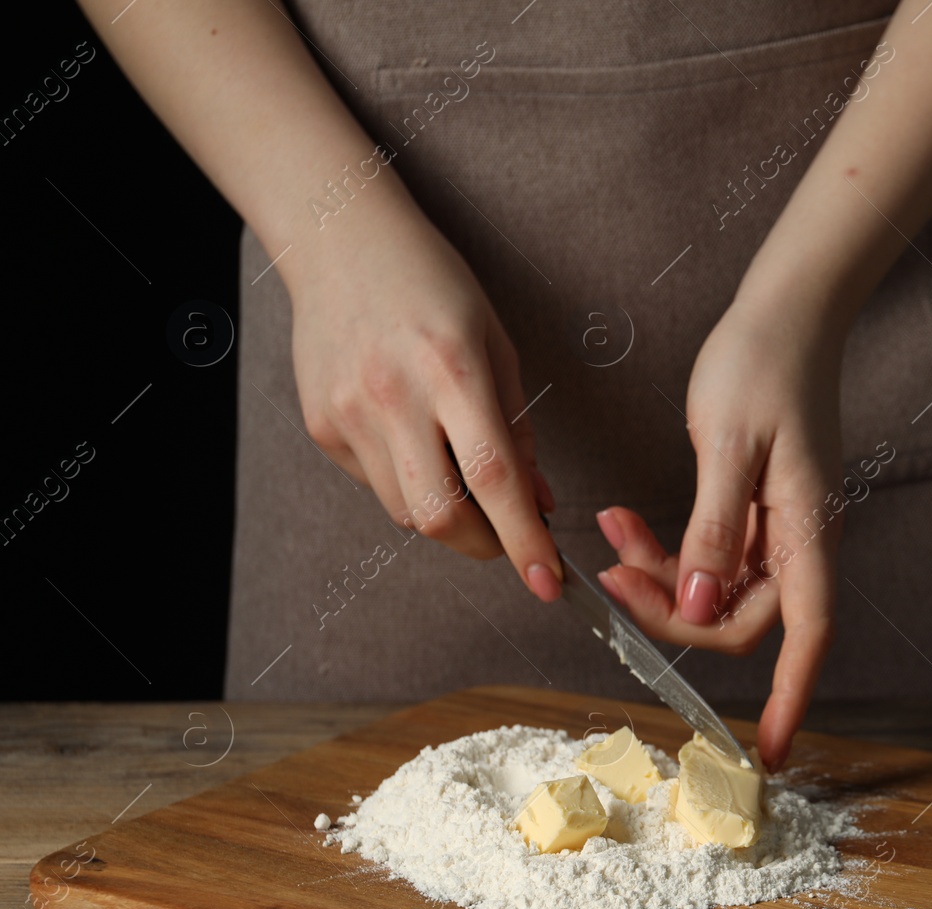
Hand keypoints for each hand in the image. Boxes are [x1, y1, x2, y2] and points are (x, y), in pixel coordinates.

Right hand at [286, 197, 562, 597]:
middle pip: (440, 516)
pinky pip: (375, 485)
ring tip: (461, 471)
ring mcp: (349, 414)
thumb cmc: (433, 286)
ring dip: (447, 515)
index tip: (548, 581)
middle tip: (510, 535)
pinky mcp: (321, 426)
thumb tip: (539, 502)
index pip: (493, 478)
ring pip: (406, 511)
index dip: (524, 539)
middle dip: (485, 545)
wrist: (341, 242)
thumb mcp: (496, 344)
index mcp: (452, 369)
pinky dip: (408, 483)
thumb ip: (519, 428)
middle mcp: (394, 396)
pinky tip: (414, 439)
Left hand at [595, 298, 845, 770]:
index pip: (807, 637)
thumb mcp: (730, 447)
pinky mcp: (753, 510)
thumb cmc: (764, 368)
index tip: (767, 752)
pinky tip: (626, 521)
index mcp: (808, 532)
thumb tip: (698, 607)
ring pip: (716, 592)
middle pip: (739, 619)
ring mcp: (777, 528)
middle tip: (612, 577)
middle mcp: (798, 541)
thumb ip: (714, 532)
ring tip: (609, 536)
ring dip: (660, 580)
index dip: (790, 698)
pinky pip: (709, 557)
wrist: (784, 315)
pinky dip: (666, 551)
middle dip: (673, 615)